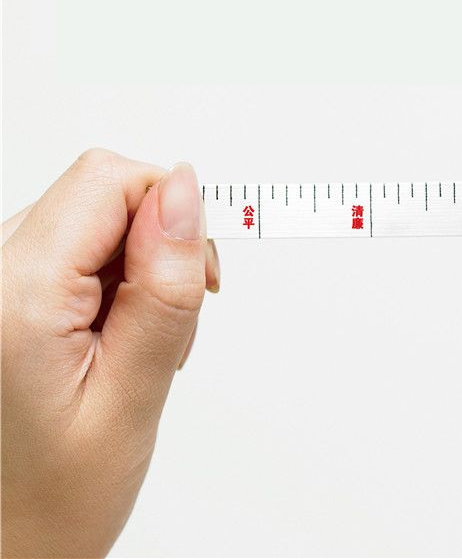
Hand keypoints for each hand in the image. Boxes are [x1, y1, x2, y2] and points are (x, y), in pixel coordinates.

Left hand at [2, 149, 219, 556]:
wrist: (4, 541)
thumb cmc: (52, 497)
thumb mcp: (133, 398)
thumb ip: (162, 290)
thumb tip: (185, 196)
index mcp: (14, 296)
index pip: (110, 181)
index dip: (173, 213)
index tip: (200, 275)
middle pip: (103, 194)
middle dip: (161, 245)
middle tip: (173, 325)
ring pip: (96, 221)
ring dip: (140, 270)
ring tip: (140, 346)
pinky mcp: (5, 292)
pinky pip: (77, 251)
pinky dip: (115, 285)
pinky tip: (116, 340)